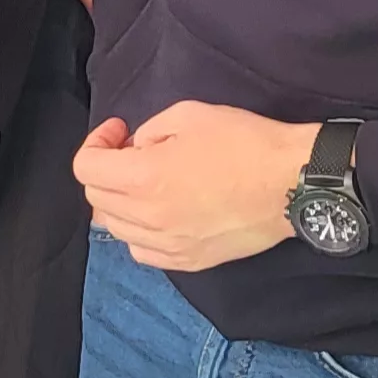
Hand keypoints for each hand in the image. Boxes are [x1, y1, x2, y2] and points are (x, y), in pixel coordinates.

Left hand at [72, 101, 313, 272]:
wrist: (292, 182)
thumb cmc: (245, 142)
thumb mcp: (189, 115)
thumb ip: (149, 131)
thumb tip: (135, 149)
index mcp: (144, 178)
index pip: (85, 168)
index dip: (96, 143)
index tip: (120, 131)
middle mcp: (149, 218)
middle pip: (96, 199)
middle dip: (106, 170)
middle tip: (134, 152)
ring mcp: (168, 245)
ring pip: (116, 229)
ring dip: (120, 202)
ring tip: (148, 183)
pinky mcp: (189, 262)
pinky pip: (142, 252)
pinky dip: (139, 232)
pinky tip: (160, 213)